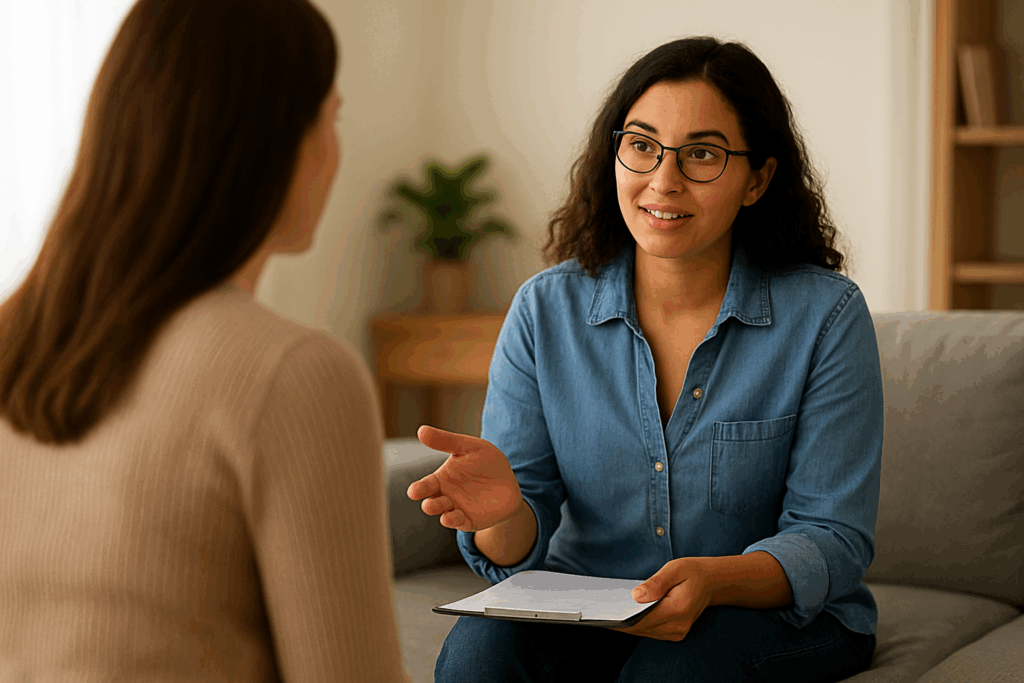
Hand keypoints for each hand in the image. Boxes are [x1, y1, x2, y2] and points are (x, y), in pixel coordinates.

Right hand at [406, 425, 524, 532]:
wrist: (509, 481)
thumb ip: (446, 441)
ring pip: (444, 515)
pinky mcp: (471, 520)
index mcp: (442, 479)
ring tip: (435, 506)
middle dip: (428, 504)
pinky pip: (460, 524)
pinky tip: (451, 517)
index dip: (418, 490)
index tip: (414, 492)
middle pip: (431, 503)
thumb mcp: (468, 447)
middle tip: (427, 502)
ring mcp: (458, 509)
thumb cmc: (485, 461)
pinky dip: (454, 521)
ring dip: (439, 512)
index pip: (425, 486)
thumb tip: (421, 430)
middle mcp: (446, 496)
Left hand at [608, 558, 714, 641]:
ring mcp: (676, 633)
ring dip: (626, 623)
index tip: (603, 613)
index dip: (621, 619)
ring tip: (607, 609)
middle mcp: (677, 626)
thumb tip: (636, 596)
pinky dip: (635, 623)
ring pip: (643, 631)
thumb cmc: (692, 572)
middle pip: (640, 628)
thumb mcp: (675, 568)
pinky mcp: (673, 633)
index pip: (642, 619)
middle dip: (619, 620)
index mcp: (678, 609)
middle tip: (598, 609)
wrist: (711, 582)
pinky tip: (623, 612)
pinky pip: (649, 630)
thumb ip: (656, 583)